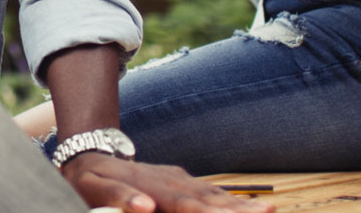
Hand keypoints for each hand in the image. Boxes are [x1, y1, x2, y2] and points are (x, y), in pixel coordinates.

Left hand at [60, 153, 273, 212]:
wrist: (91, 155)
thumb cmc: (90, 179)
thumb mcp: (94, 187)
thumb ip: (117, 199)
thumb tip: (146, 207)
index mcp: (151, 187)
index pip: (185, 204)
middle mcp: (171, 182)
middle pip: (208, 199)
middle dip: (238, 209)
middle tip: (269, 212)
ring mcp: (179, 181)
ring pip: (214, 195)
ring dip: (241, 205)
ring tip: (270, 210)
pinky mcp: (181, 183)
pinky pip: (210, 194)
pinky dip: (230, 201)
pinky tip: (251, 206)